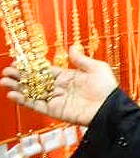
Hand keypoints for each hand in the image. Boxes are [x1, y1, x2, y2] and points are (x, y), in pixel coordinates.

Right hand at [0, 45, 116, 126]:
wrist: (111, 107)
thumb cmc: (107, 87)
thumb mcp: (96, 68)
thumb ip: (81, 59)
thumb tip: (72, 47)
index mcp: (68, 77)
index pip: (45, 71)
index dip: (31, 67)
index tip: (17, 63)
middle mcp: (59, 88)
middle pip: (35, 82)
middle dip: (20, 77)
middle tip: (6, 72)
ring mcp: (56, 100)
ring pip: (32, 93)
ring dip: (18, 88)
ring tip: (4, 82)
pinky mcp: (55, 111)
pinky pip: (36, 105)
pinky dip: (24, 101)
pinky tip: (12, 95)